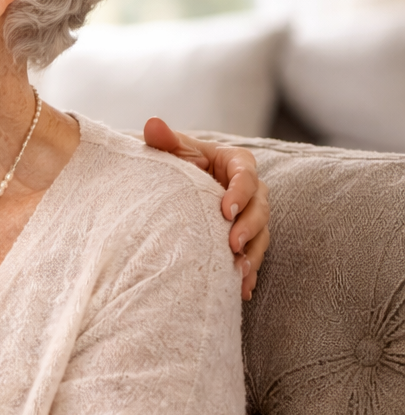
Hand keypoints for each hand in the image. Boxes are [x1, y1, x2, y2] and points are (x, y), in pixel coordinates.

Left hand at [144, 119, 270, 299]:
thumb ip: (163, 140)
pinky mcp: (244, 237)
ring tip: (239, 271)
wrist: (170, 186)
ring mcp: (249, 215)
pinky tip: (240, 289)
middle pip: (260, 208)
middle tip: (233, 245)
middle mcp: (249, 190)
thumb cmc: (172, 162)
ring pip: (261, 235)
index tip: (225, 210)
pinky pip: (252, 255)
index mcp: (235, 163)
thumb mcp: (168, 150)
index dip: (240, 193)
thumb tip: (153, 124)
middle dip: (249, 228)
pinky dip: (248, 273)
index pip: (246, 176)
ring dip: (253, 254)